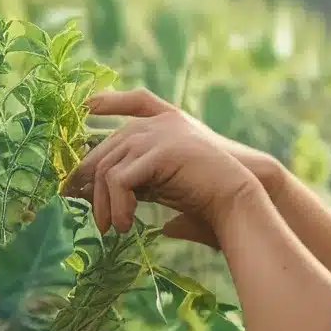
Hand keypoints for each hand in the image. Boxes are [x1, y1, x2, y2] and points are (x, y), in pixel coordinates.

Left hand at [65, 93, 259, 236]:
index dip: (108, 101)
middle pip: (106, 147)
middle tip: (87, 211)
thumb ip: (143, 180)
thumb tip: (105, 200)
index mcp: (168, 123)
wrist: (243, 197)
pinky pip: (119, 179)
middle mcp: (161, 122)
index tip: (88, 108)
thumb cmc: (214, 196)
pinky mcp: (161, 150)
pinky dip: (117, 205)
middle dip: (87, 181)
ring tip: (112, 228)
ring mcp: (160, 133)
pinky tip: (126, 224)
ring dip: (103, 203)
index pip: (134, 101)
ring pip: (106, 167)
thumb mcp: (170, 183)